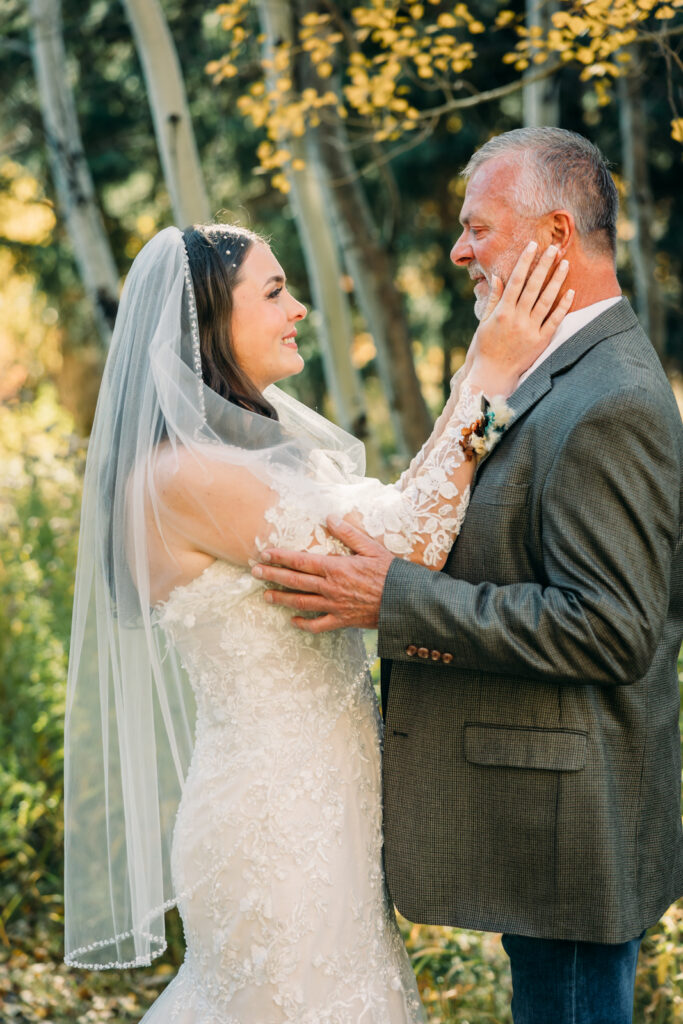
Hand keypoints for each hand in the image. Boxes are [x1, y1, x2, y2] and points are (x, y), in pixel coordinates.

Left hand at [251, 516, 393, 632]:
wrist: (405, 602)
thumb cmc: (391, 572)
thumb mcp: (372, 547)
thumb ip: (349, 533)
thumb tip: (330, 517)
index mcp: (336, 567)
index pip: (301, 561)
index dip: (280, 557)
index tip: (264, 554)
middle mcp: (331, 587)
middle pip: (295, 581)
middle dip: (272, 576)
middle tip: (254, 573)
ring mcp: (335, 606)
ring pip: (301, 603)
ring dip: (282, 599)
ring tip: (265, 596)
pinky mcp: (342, 620)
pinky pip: (318, 625)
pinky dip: (304, 624)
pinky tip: (293, 621)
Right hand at [468, 242, 573, 396]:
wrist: (492, 375)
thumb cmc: (485, 348)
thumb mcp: (483, 322)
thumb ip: (492, 299)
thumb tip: (498, 276)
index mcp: (502, 312)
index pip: (516, 281)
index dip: (525, 262)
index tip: (532, 246)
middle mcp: (517, 319)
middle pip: (534, 286)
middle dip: (544, 265)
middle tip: (554, 248)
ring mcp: (530, 330)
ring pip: (546, 300)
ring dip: (557, 280)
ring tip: (565, 264)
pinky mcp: (540, 342)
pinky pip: (554, 321)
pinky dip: (563, 306)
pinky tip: (570, 292)